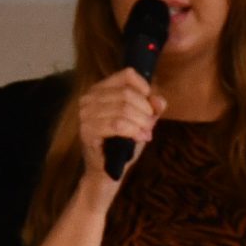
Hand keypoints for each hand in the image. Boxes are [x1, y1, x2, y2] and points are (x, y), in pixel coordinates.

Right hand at [73, 68, 165, 192]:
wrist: (106, 171)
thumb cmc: (123, 143)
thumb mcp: (142, 121)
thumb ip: (152, 108)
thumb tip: (159, 100)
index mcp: (100, 89)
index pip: (126, 74)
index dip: (144, 88)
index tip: (150, 107)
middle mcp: (89, 98)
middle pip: (127, 93)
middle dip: (145, 110)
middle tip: (150, 125)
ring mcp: (85, 114)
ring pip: (123, 108)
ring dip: (141, 122)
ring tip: (146, 133)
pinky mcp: (87, 131)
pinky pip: (116, 124)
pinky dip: (133, 131)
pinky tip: (140, 138)